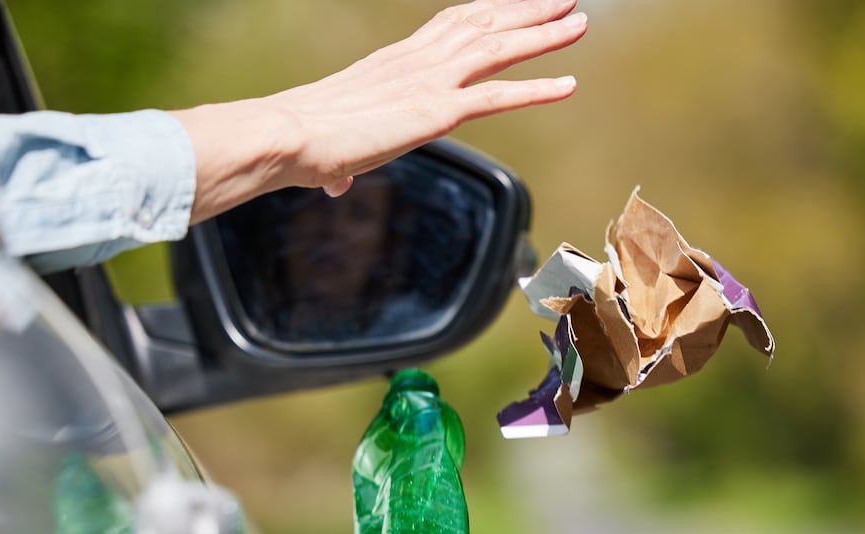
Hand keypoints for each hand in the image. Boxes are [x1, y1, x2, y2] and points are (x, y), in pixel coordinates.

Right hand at [172, 0, 586, 219]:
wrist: (286, 134)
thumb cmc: (298, 143)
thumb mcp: (329, 148)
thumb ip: (340, 163)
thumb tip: (334, 184)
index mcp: (393, 63)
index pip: (450, 24)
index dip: (488, 10)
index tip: (514, 2)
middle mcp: (415, 62)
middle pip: (482, 23)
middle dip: (525, 9)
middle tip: (562, 0)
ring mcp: (428, 82)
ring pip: (498, 48)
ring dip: (543, 34)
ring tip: (578, 23)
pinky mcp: (435, 111)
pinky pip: (497, 96)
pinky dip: (536, 88)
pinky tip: (567, 84)